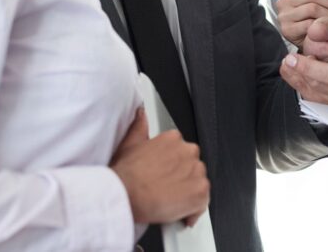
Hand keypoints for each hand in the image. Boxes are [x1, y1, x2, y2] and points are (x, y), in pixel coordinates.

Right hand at [110, 107, 209, 226]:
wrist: (125, 196)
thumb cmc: (125, 175)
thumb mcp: (129, 144)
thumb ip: (139, 126)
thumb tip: (141, 114)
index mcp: (174, 139)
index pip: (182, 152)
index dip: (173, 168)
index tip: (165, 175)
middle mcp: (189, 151)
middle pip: (192, 167)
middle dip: (181, 179)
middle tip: (165, 190)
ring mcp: (196, 171)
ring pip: (198, 183)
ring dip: (187, 194)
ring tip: (168, 201)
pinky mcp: (200, 191)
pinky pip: (202, 202)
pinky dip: (193, 210)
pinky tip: (177, 213)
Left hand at [281, 30, 327, 104]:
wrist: (323, 58)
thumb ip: (323, 26)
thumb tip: (317, 29)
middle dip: (310, 68)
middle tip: (292, 57)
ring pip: (316, 87)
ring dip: (299, 72)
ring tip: (293, 59)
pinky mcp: (324, 102)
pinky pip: (305, 93)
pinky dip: (293, 79)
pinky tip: (290, 68)